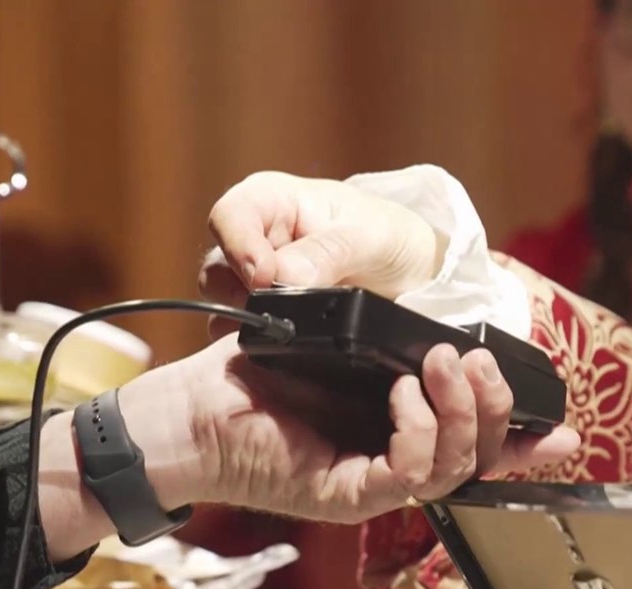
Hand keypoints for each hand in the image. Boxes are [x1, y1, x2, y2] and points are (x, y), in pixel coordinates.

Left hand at [137, 334, 577, 523]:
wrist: (192, 408)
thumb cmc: (258, 376)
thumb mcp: (341, 350)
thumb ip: (393, 352)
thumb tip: (440, 333)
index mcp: (398, 436)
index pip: (475, 447)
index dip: (524, 444)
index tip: (563, 429)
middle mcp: (392, 467)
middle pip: (478, 460)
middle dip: (496, 407)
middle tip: (480, 357)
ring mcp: (371, 487)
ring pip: (453, 469)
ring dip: (461, 411)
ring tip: (441, 361)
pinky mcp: (346, 496)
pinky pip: (409, 474)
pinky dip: (418, 428)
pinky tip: (400, 393)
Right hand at [198, 171, 440, 339]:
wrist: (414, 274)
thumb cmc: (390, 236)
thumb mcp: (370, 236)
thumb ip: (328, 253)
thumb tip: (284, 276)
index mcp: (271, 201)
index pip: (229, 217)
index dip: (240, 248)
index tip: (266, 278)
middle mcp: (254, 237)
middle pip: (217, 267)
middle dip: (244, 294)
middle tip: (282, 312)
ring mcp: (254, 279)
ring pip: (223, 305)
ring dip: (251, 322)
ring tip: (292, 328)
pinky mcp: (262, 314)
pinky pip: (239, 334)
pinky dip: (256, 343)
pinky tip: (289, 345)